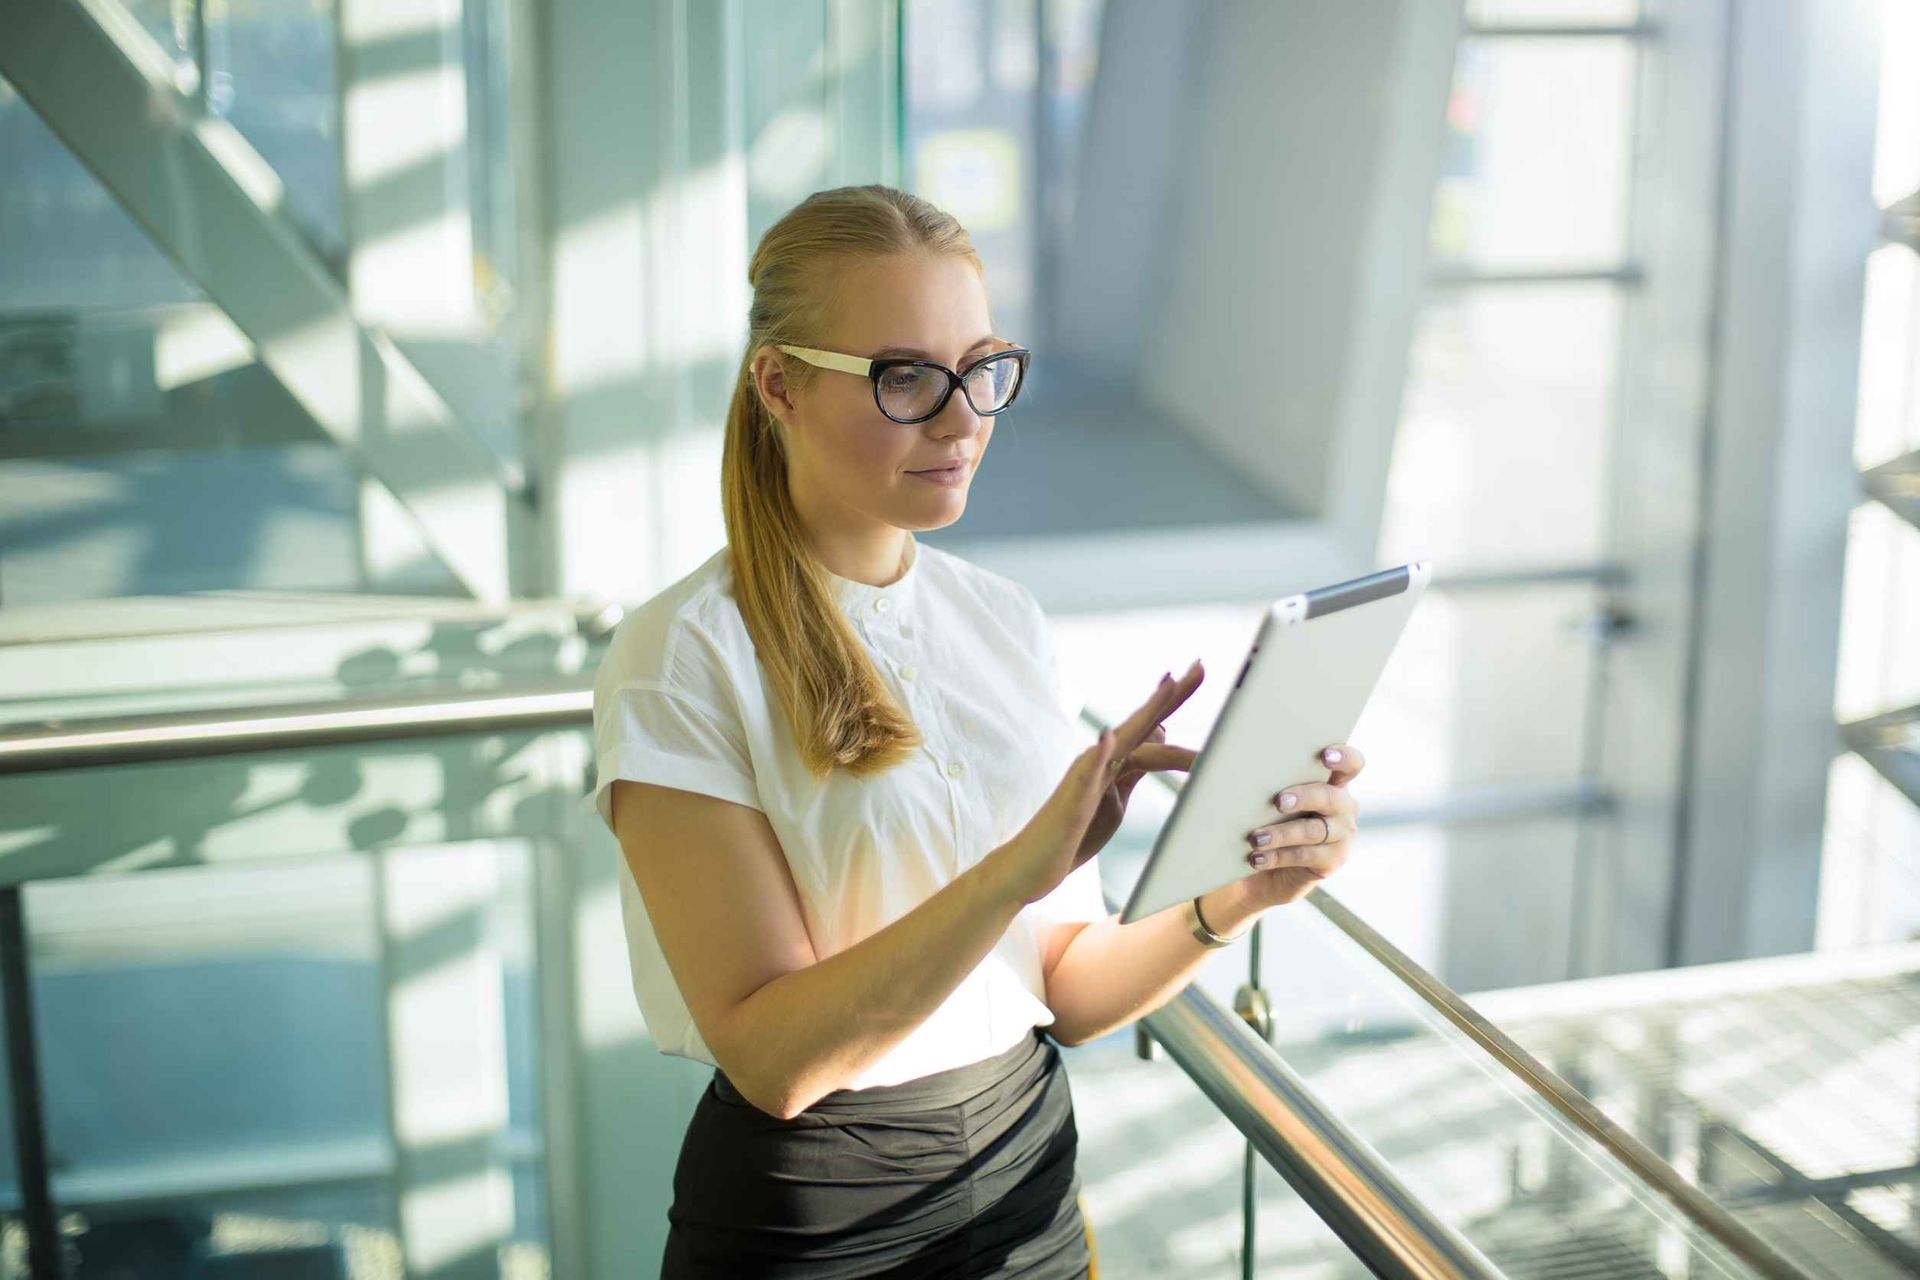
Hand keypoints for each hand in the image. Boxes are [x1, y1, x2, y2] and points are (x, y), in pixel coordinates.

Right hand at [990, 660, 1205, 906]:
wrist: (1030, 866)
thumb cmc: (1072, 833)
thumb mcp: (1114, 797)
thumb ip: (1133, 767)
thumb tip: (1157, 736)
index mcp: (1113, 762)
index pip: (1148, 726)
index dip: (1172, 698)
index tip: (1199, 668)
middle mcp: (1099, 761)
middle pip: (1141, 723)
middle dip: (1170, 695)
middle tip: (1201, 667)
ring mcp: (1084, 779)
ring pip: (1120, 740)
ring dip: (1146, 713)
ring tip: (1169, 685)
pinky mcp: (1072, 803)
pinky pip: (1085, 776)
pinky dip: (1098, 753)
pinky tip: (1107, 736)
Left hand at [1231, 743, 1366, 907]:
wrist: (1265, 868)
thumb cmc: (1267, 820)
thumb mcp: (1270, 798)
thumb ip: (1271, 781)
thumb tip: (1240, 766)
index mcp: (1332, 782)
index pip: (1351, 764)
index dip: (1343, 757)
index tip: (1324, 756)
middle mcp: (1343, 806)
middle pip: (1330, 797)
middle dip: (1303, 797)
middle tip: (1278, 801)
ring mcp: (1342, 834)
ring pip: (1314, 830)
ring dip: (1281, 833)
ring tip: (1256, 838)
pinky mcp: (1333, 860)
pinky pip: (1307, 855)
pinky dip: (1279, 856)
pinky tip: (1257, 857)